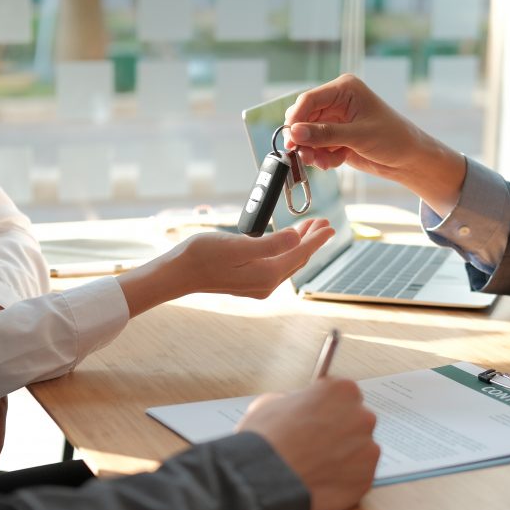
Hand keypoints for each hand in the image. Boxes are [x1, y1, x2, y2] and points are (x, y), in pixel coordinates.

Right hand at [117, 218, 333, 317]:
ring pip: (288, 262)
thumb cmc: (203, 256)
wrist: (179, 273)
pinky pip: (276, 265)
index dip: (317, 239)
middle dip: (312, 240)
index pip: (300, 254)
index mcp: (267, 274)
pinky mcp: (249, 282)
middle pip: (298, 259)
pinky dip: (285, 251)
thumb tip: (296, 239)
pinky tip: (284, 241)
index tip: (330, 225)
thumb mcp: (238, 245)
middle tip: (323, 223)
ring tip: (308, 229)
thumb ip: (270, 243)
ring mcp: (258, 286)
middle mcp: (266, 284)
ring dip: (299, 245)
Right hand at [238, 377, 379, 509]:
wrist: (266, 478)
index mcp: (342, 391)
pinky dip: (343, 479)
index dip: (325, 407)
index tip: (316, 417)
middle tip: (314, 444)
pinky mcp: (366, 478)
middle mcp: (362, 417)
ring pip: (358, 450)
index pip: (342, 394)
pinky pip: (357, 476)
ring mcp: (367, 449)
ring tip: (315, 466)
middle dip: (338, 431)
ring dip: (342, 456)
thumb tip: (296, 409)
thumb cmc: (267, 439)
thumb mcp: (271, 402)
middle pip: (355, 421)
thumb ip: (294, 401)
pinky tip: (321, 481)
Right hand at [284, 74, 466, 214]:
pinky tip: (333, 163)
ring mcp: (336, 120)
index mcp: (344, 89)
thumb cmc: (393, 139)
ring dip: (312, 151)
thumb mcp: (358, 136)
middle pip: (304, 118)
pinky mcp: (336, 137)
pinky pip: (317, 147)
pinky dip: (321, 157)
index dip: (296, 119)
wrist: (409, 159)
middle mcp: (337, 102)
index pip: (309, 99)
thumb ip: (325, 134)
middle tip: (302, 156)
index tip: (290, 139)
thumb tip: (295, 132)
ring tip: (322, 163)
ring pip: (308, 135)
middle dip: (303, 139)